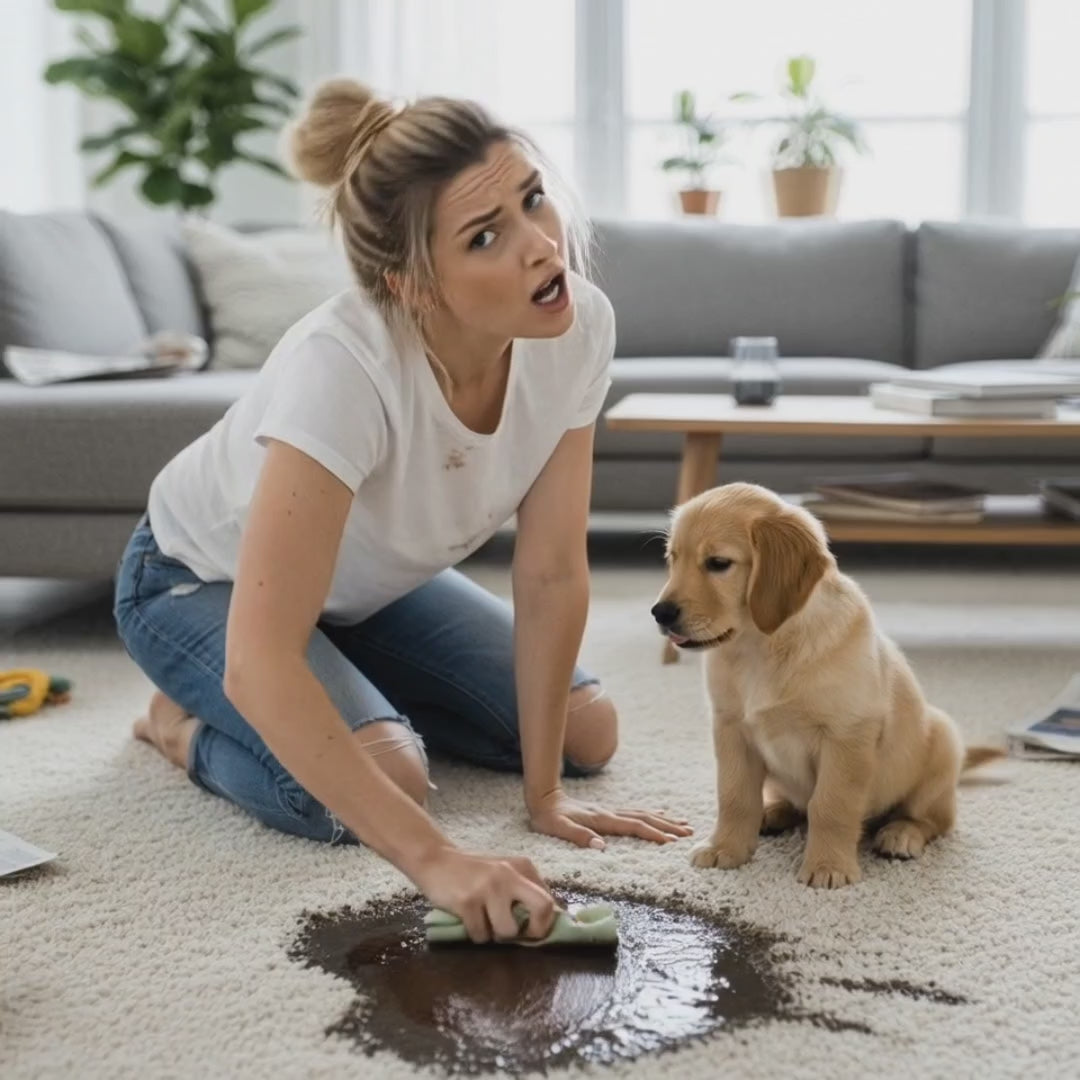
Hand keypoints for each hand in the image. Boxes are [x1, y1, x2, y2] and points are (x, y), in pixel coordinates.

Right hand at [408, 845, 557, 943]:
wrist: (436, 860)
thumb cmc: (473, 872)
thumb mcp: (503, 873)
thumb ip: (524, 891)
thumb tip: (550, 920)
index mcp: (522, 867)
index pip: (549, 900)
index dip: (545, 923)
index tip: (534, 932)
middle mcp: (509, 874)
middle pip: (542, 907)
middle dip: (535, 930)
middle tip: (521, 936)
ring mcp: (489, 887)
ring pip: (507, 931)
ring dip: (495, 935)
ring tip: (485, 922)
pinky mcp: (468, 901)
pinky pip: (480, 935)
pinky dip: (475, 934)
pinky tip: (467, 918)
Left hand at [527, 788, 693, 849]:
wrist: (544, 799)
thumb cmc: (550, 818)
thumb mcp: (559, 829)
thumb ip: (580, 836)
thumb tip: (601, 847)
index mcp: (603, 819)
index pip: (633, 826)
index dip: (652, 834)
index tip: (671, 841)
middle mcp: (610, 813)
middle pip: (645, 818)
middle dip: (668, 825)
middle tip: (689, 832)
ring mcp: (610, 810)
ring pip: (643, 813)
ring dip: (664, 819)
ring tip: (684, 823)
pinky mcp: (608, 811)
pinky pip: (636, 811)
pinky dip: (652, 813)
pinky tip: (661, 812)